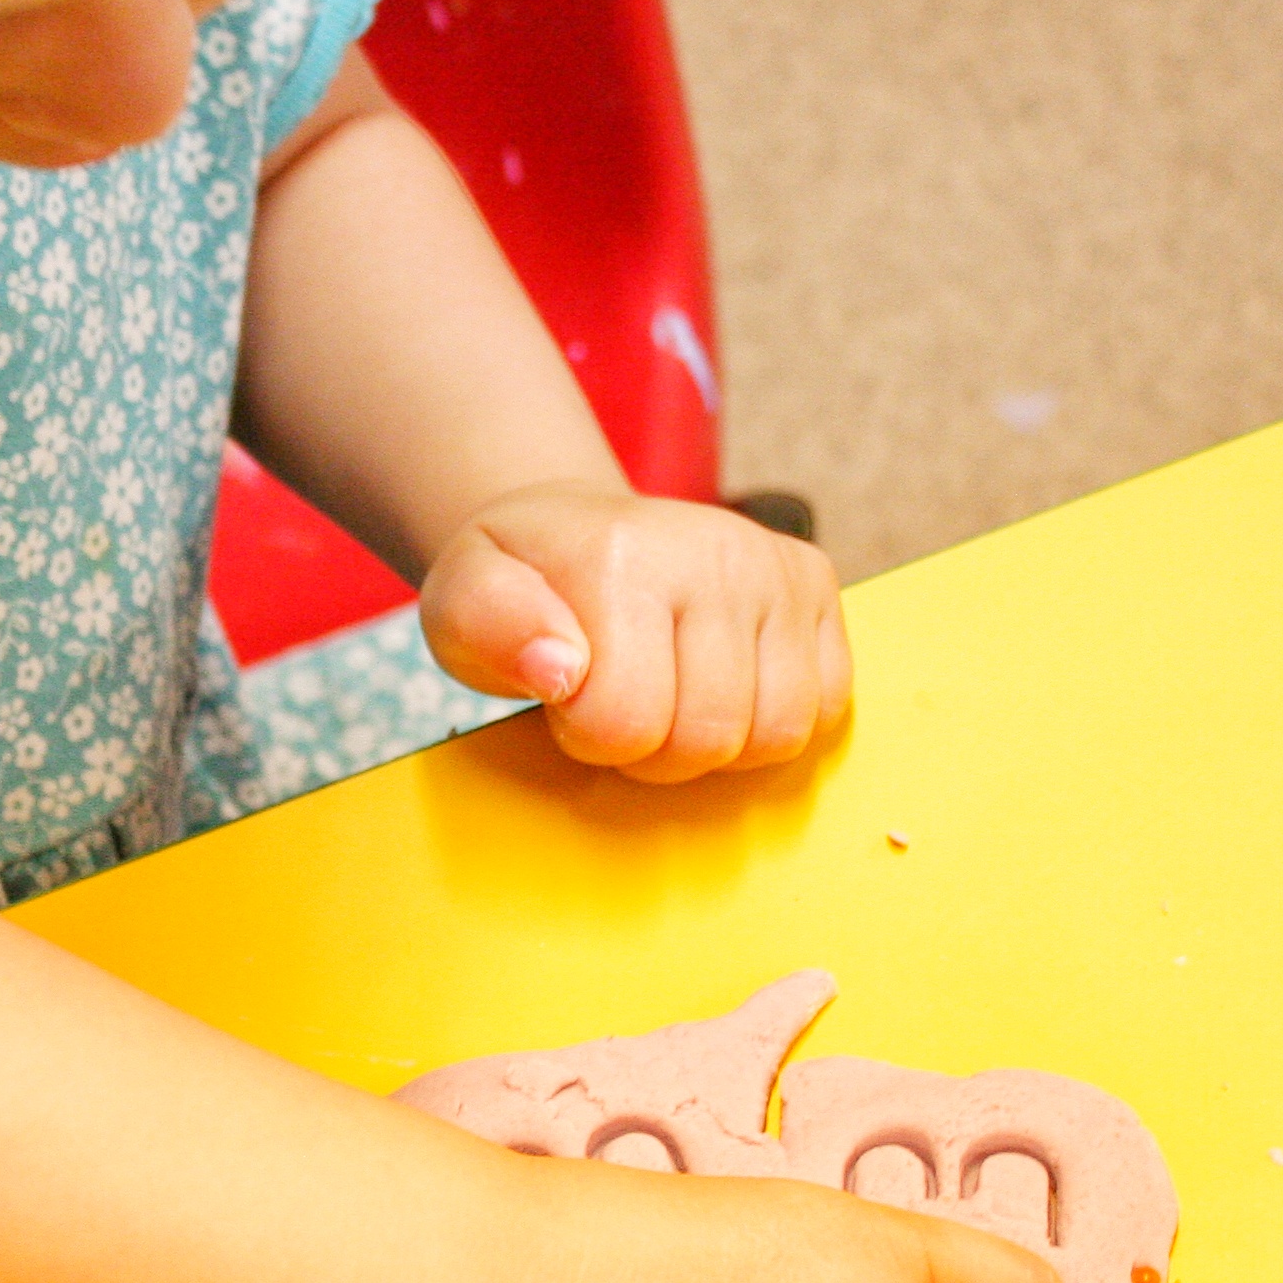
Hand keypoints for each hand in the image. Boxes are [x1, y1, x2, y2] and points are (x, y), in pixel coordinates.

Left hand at [418, 481, 851, 781]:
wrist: (574, 528)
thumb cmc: (518, 583)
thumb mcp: (459, 601)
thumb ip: (487, 627)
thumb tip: (560, 667)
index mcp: (620, 556)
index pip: (626, 722)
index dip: (589, 738)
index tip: (569, 700)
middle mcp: (714, 549)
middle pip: (708, 738)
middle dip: (653, 753)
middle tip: (620, 706)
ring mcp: (774, 565)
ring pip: (776, 734)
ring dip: (717, 747)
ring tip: (671, 699)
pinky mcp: (814, 583)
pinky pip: (823, 708)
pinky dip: (769, 723)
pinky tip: (722, 690)